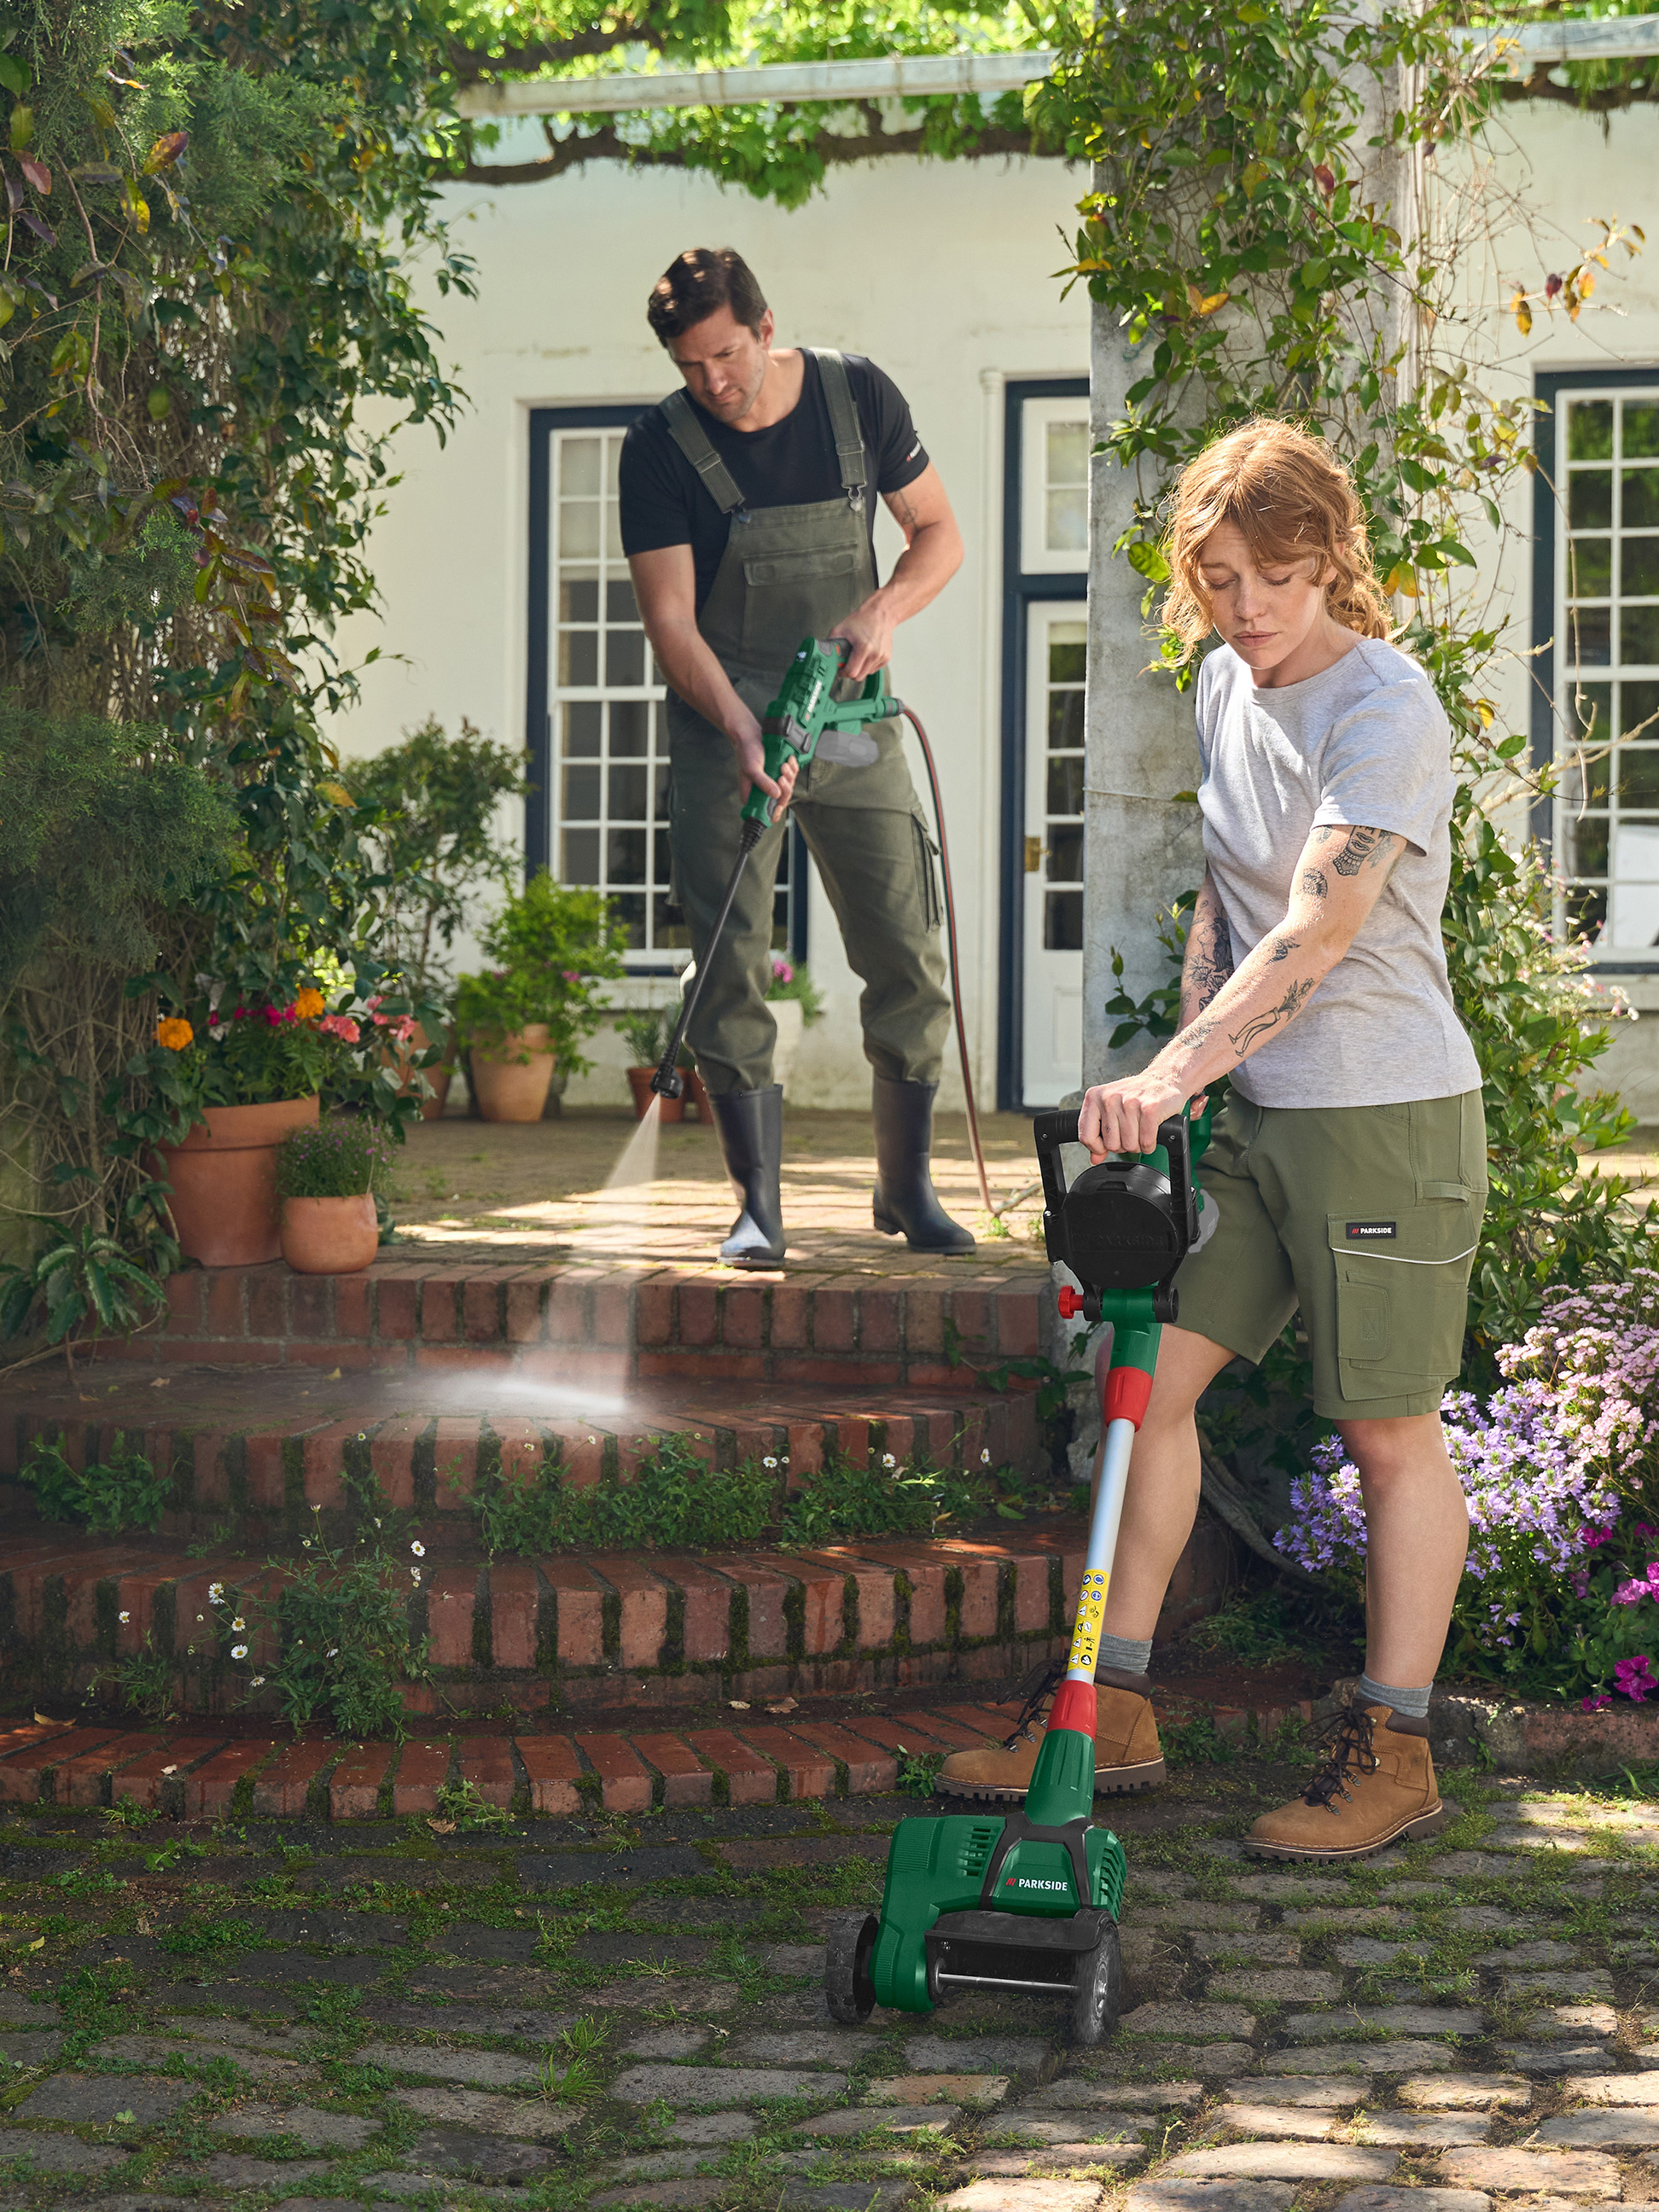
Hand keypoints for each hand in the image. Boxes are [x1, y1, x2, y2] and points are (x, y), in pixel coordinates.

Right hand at [729, 709, 798, 816]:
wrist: (751, 735)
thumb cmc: (746, 752)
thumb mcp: (752, 769)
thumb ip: (763, 783)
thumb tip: (776, 794)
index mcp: (752, 796)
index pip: (766, 812)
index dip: (776, 809)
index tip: (780, 797)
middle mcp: (762, 792)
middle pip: (781, 800)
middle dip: (785, 787)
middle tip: (781, 776)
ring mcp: (772, 783)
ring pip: (788, 788)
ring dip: (789, 776)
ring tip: (783, 765)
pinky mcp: (779, 774)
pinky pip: (791, 777)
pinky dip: (792, 769)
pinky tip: (788, 760)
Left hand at [829, 591, 895, 682]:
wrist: (881, 614)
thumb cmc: (861, 620)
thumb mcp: (841, 629)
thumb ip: (831, 644)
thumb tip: (823, 655)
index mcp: (864, 648)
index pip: (851, 672)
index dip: (843, 672)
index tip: (840, 669)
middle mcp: (875, 654)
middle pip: (859, 677)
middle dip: (850, 672)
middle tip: (846, 664)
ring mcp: (882, 657)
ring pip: (866, 674)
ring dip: (859, 669)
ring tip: (856, 656)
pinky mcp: (886, 658)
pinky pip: (873, 669)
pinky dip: (867, 665)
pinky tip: (865, 654)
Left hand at [1078, 1066, 1193, 1161]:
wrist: (1163, 1079)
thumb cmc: (1136, 1094)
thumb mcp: (1110, 1109)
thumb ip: (1098, 1134)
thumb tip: (1095, 1157)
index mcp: (1094, 1097)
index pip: (1086, 1136)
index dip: (1097, 1147)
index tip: (1106, 1144)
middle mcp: (1110, 1098)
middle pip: (1111, 1145)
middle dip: (1123, 1145)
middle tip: (1131, 1132)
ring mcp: (1129, 1102)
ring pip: (1129, 1146)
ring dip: (1138, 1145)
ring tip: (1141, 1130)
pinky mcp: (1149, 1108)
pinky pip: (1146, 1142)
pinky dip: (1150, 1144)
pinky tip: (1150, 1133)